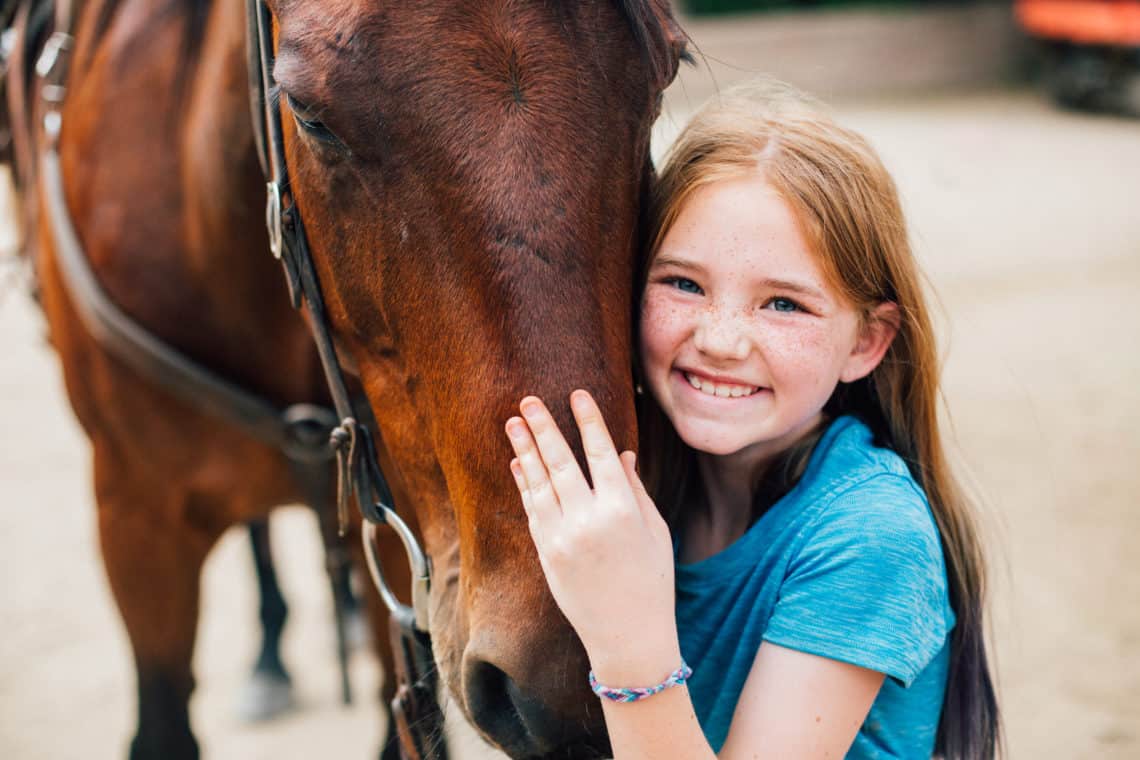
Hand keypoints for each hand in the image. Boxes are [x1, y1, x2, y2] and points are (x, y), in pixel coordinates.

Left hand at [505, 390, 680, 684]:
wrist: (628, 636)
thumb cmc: (651, 581)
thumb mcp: (655, 531)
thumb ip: (635, 489)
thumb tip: (621, 452)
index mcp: (622, 510)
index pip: (600, 453)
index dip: (588, 420)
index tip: (577, 394)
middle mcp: (588, 520)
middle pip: (560, 462)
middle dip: (543, 427)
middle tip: (527, 400)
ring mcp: (562, 537)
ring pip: (538, 483)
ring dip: (524, 450)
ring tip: (513, 422)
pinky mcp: (546, 553)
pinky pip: (531, 510)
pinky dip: (524, 484)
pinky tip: (518, 463)